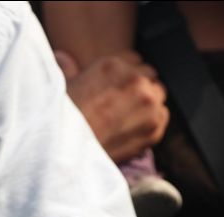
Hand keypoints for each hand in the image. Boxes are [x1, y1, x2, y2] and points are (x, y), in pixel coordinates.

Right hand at [55, 50, 169, 161]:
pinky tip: (131, 129)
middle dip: (137, 88)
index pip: (134, 60)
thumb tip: (62, 57)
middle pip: (149, 77)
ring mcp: (149, 104)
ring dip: (146, 104)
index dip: (124, 74)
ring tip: (125, 118)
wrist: (65, 152)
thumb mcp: (61, 88)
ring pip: (158, 96)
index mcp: (113, 65)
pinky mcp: (155, 128)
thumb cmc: (60, 120)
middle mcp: (135, 81)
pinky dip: (152, 122)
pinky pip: (162, 117)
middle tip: (120, 104)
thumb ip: (67, 68)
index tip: (115, 87)